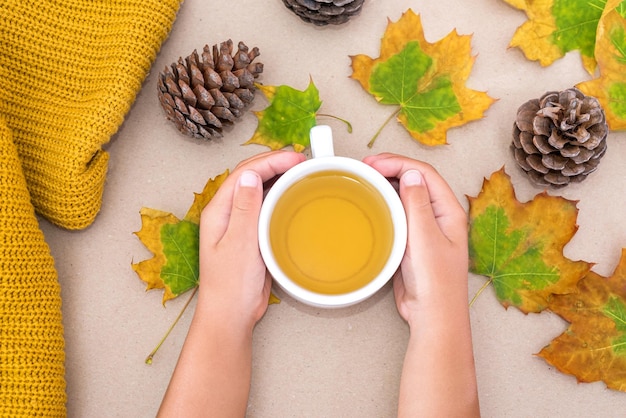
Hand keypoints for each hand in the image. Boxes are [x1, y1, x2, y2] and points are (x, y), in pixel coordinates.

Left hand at [197, 150, 305, 329]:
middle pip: (250, 177)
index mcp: (218, 211)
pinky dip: (280, 198)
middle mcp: (227, 214)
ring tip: (301, 172)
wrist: (231, 315)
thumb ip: (245, 209)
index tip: (295, 158)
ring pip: (259, 191)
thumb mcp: (240, 244)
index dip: (270, 160)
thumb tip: (250, 175)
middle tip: (302, 161)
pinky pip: (266, 209)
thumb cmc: (230, 286)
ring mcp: (239, 224)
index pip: (244, 173)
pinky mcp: (251, 236)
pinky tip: (293, 198)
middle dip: (275, 163)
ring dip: (278, 178)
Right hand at [362, 153, 468, 324]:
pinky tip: (370, 205)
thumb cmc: (435, 281)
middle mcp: (439, 216)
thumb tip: (411, 172)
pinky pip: (397, 215)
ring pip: (404, 197)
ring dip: (386, 185)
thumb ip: (417, 204)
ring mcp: (425, 229)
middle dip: (390, 169)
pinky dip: (383, 205)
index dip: (399, 162)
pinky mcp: (412, 242)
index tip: (374, 162)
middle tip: (364, 168)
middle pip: (415, 181)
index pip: (424, 174)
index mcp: (449, 211)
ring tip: (364, 180)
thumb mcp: (425, 237)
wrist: (431, 315)